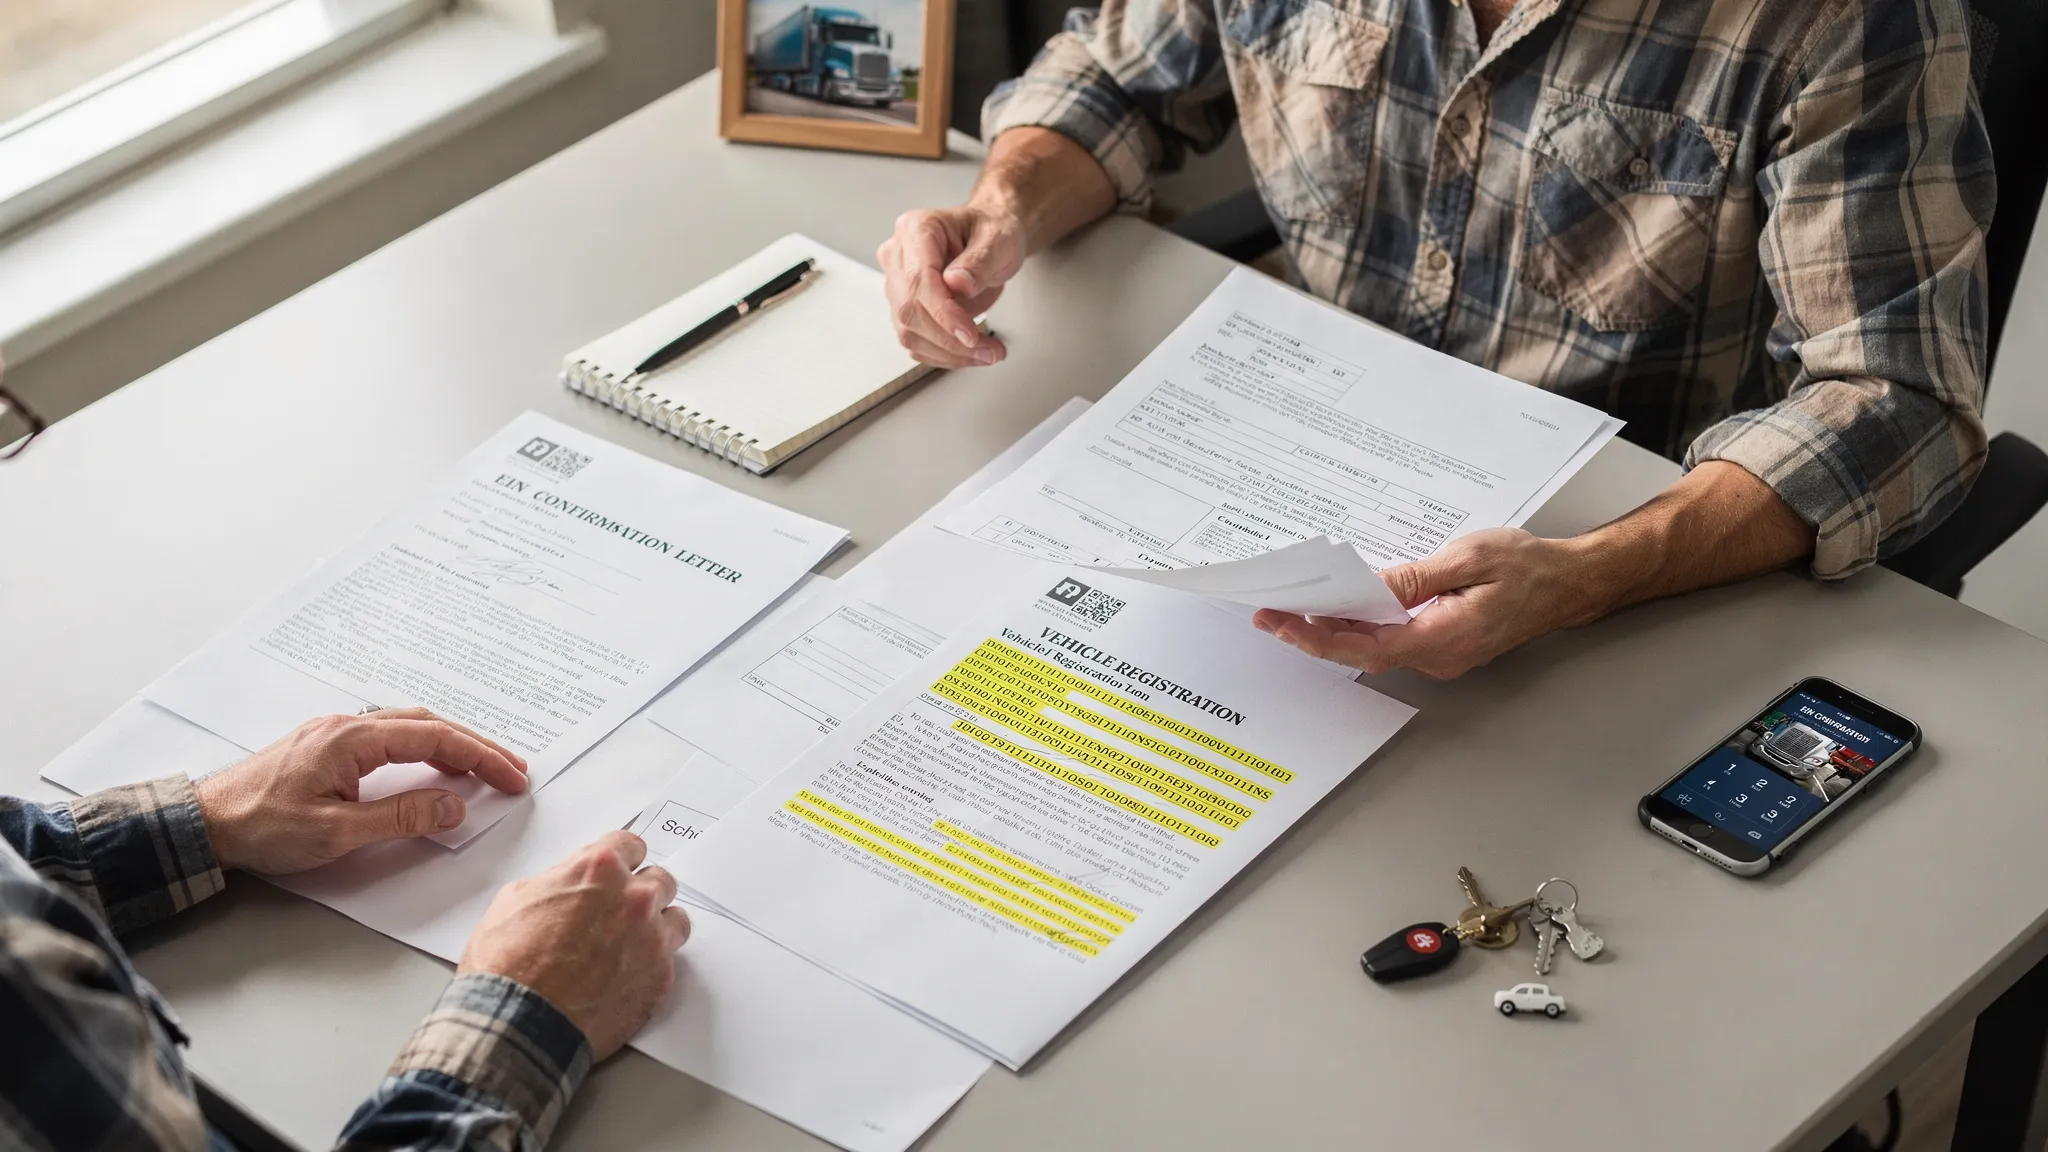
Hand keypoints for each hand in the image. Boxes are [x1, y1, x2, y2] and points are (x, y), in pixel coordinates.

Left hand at [194, 708, 528, 873]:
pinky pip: (388, 736)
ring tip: (481, 769)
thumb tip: (452, 807)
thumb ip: (400, 817)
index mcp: (353, 738)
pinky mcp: (326, 746)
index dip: (481, 757)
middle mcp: (347, 725)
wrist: (203, 823)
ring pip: (409, 727)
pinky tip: (429, 766)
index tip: (512, 777)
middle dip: (476, 746)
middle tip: (512, 770)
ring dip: (450, 745)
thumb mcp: (336, 833)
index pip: (435, 738)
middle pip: (429, 724)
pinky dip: (422, 748)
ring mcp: (335, 733)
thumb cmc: (261, 827)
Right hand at [458, 830, 690, 1058]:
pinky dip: (652, 964)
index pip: (631, 845)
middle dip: (640, 893)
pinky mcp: (660, 977)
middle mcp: (634, 898)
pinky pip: (670, 960)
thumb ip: (556, 881)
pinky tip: (627, 976)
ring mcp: (652, 937)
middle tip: (618, 913)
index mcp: (598, 869)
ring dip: (656, 926)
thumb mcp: (514, 898)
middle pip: (659, 880)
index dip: (621, 860)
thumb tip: (567, 885)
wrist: (517, 1023)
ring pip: (674, 918)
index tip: (618, 871)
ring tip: (630, 945)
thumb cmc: (506, 965)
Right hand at [878, 206, 1024, 367]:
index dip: (943, 314)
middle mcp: (898, 255)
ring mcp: (897, 283)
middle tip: (989, 351)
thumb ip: (980, 261)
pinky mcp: (903, 307)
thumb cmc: (992, 231)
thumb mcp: (998, 239)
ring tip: (987, 352)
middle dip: (950, 340)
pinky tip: (970, 352)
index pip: (919, 280)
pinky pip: (916, 341)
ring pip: (909, 331)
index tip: (970, 335)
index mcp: (916, 229)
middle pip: (910, 310)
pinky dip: (944, 354)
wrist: (989, 238)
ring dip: (949, 352)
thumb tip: (957, 284)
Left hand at [1253, 529, 1600, 678]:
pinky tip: (1340, 605)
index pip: (1365, 648)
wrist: (1569, 583)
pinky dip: (1361, 624)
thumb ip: (1414, 578)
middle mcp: (1438, 656)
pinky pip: (1392, 638)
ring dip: (1334, 629)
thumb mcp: (1467, 559)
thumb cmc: (1528, 567)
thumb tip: (1369, 588)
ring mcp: (1440, 654)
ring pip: (1375, 647)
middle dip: (1313, 634)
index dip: (1318, 639)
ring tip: (1293, 607)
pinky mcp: (1442, 643)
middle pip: (1362, 651)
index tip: (1284, 625)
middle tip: (1271, 613)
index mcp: (1444, 638)